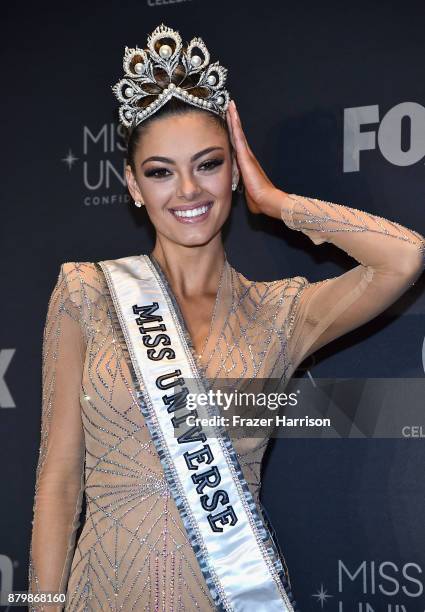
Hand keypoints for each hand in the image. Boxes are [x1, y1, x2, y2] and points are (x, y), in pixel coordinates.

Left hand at [226, 99, 282, 216]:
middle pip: (237, 134)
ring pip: (238, 132)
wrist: (266, 201)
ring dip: (234, 118)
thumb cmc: (258, 199)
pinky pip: (238, 137)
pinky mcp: (245, 156)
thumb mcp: (247, 192)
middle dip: (234, 120)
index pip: (237, 144)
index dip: (233, 132)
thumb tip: (243, 192)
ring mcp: (246, 155)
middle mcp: (246, 156)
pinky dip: (235, 125)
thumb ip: (243, 188)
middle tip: (230, 106)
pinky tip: (232, 115)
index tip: (229, 121)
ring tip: (230, 105)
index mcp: (245, 164)